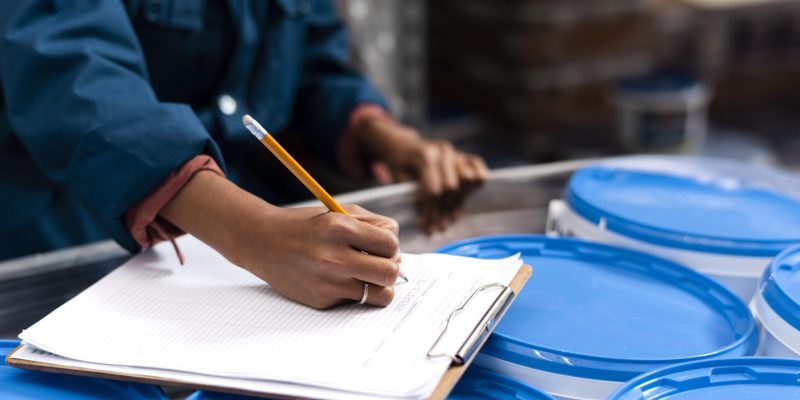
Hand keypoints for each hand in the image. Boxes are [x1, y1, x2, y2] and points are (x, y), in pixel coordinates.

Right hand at [160, 172, 401, 308]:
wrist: (263, 242)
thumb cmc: (307, 226)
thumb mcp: (339, 212)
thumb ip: (373, 225)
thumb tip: (397, 250)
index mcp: (340, 228)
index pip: (390, 244)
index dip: (391, 246)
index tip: (382, 246)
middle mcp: (334, 257)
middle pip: (390, 272)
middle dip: (391, 268)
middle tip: (380, 264)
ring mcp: (328, 282)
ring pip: (380, 295)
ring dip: (379, 286)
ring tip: (368, 276)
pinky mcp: (322, 300)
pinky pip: (355, 301)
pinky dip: (353, 291)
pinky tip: (337, 279)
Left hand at [352, 116, 488, 232]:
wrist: (404, 145)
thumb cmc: (400, 164)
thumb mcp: (399, 179)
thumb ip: (415, 197)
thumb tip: (428, 224)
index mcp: (425, 156)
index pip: (434, 190)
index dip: (431, 212)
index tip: (426, 228)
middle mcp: (444, 152)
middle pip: (451, 189)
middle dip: (443, 212)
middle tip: (435, 228)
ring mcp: (456, 153)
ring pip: (466, 183)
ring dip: (456, 205)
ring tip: (446, 219)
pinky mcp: (466, 156)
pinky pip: (479, 172)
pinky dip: (472, 188)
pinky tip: (459, 201)